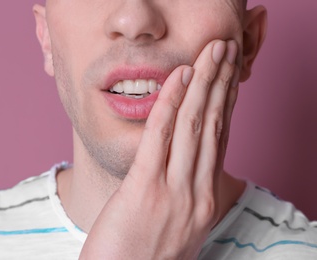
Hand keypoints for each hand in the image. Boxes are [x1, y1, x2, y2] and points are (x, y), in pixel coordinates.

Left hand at [79, 40, 238, 258]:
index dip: (226, 103)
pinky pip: (160, 137)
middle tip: (226, 50)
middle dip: (221, 83)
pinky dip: (170, 102)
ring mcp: (174, 193)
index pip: (221, 140)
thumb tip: (190, 164)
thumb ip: (187, 193)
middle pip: (213, 126)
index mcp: (205, 200)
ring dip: (203, 83)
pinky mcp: (144, 190)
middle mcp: (198, 194)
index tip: (229, 76)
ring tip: (210, 52)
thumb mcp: (177, 225)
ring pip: (194, 126)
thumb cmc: (144, 256)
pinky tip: (177, 77)